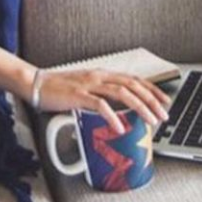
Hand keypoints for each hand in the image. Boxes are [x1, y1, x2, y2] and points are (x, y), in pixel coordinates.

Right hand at [33, 68, 170, 133]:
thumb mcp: (84, 89)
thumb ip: (100, 96)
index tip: (165, 101)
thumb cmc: (59, 89)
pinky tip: (120, 126)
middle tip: (164, 115)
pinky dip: (112, 115)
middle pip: (132, 85)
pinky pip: (99, 104)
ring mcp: (88, 84)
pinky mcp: (77, 95)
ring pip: (121, 93)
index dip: (151, 88)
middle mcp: (98, 76)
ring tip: (151, 120)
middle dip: (151, 100)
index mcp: (101, 74)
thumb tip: (118, 111)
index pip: (132, 78)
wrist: (36, 84)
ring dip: (139, 107)